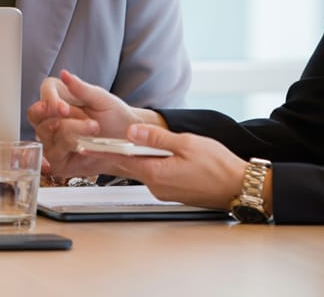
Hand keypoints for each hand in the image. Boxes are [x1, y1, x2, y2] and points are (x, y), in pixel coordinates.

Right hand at [25, 70, 161, 176]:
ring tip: (93, 131)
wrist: (128, 141)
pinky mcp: (56, 158)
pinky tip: (80, 148)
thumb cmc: (115, 116)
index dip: (50, 100)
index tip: (64, 109)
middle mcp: (52, 117)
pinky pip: (52, 155)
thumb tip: (64, 74)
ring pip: (45, 135)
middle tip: (77, 120)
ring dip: (70, 133)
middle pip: (37, 115)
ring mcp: (51, 138)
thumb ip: (81, 88)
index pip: (45, 92)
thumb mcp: (101, 99)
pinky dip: (66, 150)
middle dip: (56, 119)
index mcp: (61, 96)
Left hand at [89, 124, 247, 209]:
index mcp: (156, 173)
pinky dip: (149, 163)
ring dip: (135, 156)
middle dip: (115, 150)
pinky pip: (154, 174)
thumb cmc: (218, 166)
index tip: (83, 141)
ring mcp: (164, 190)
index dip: (101, 148)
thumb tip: (131, 133)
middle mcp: (156, 185)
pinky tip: (154, 152)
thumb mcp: (186, 143)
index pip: (121, 159)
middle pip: (128, 164)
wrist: (239, 187)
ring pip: (142, 168)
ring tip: (127, 140)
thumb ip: (156, 138)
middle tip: (96, 136)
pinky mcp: (173, 191)